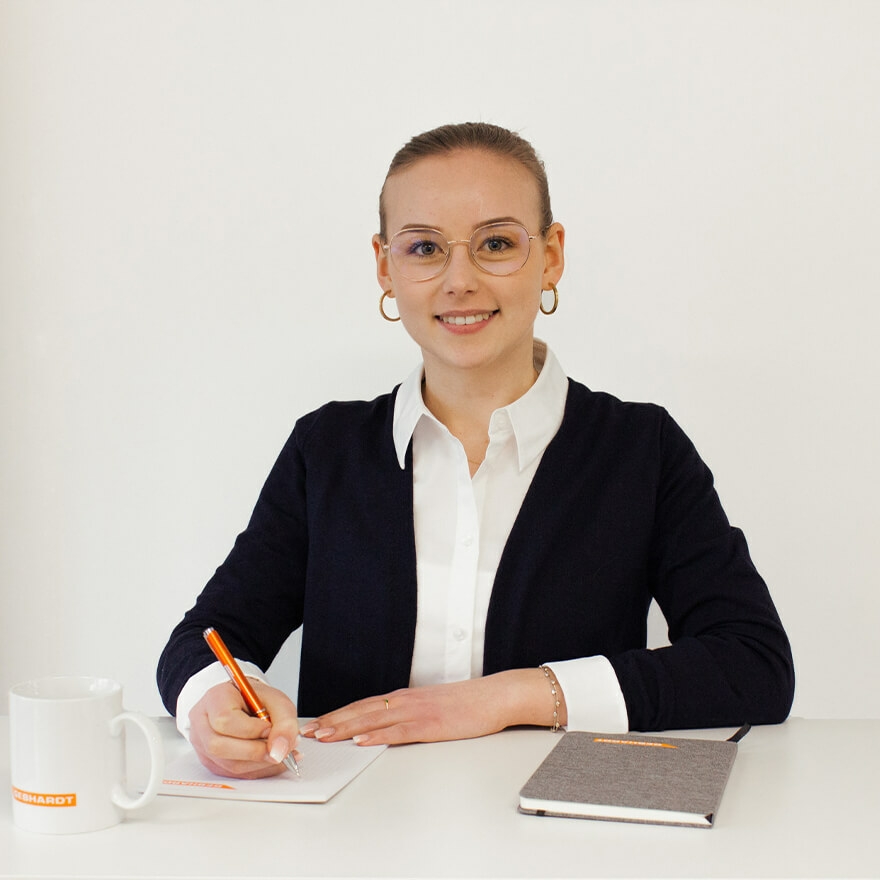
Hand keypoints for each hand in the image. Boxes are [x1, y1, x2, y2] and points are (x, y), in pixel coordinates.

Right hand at [188, 680, 301, 778]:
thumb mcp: (276, 700)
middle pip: (219, 746)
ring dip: (259, 764)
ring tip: (279, 753)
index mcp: (215, 699)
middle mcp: (202, 722)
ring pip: (227, 765)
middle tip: (278, 749)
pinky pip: (233, 774)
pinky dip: (256, 770)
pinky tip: (271, 760)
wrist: (245, 704)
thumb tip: (280, 750)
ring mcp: (202, 745)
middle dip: (254, 751)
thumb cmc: (255, 699)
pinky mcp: (211, 762)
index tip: (269, 729)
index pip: (225, 719)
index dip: (250, 729)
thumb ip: (284, 722)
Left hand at [300, 668, 566, 745]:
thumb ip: (411, 714)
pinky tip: (362, 741)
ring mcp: (418, 712)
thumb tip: (389, 727)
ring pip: (374, 720)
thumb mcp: (433, 706)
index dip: (339, 714)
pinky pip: (398, 732)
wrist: (495, 696)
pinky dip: (377, 736)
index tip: (319, 723)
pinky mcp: (431, 725)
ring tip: (324, 737)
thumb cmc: (468, 703)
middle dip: (333, 721)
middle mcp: (406, 701)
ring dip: (346, 728)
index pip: (365, 705)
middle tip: (309, 732)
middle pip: (362, 711)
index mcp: (406, 698)